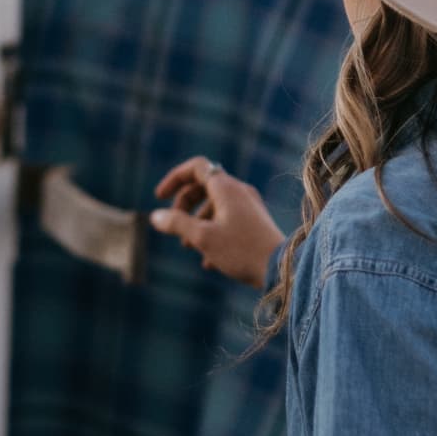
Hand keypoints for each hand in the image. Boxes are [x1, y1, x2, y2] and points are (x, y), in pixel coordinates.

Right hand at [149, 156, 285, 288]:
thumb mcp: (202, 237)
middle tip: (175, 228)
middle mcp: (239, 191)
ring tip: (189, 247)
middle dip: (184, 206)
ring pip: (215, 206)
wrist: (281, 268)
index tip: (160, 198)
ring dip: (197, 223)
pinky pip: (228, 220)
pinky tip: (209, 262)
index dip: (174, 179)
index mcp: (226, 188)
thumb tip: (155, 216)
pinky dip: (213, 233)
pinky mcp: (256, 222)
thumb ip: (176, 224)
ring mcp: (249, 206)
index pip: (196, 167)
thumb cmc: (241, 250)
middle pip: (203, 187)